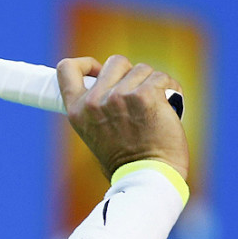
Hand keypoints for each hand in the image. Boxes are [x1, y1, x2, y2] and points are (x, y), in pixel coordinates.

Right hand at [57, 55, 188, 179]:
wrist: (147, 176)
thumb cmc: (126, 161)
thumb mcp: (96, 133)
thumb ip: (98, 107)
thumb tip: (112, 83)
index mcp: (76, 111)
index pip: (66, 69)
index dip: (86, 64)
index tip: (99, 71)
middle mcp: (94, 102)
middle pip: (115, 62)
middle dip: (130, 74)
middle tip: (138, 98)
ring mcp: (118, 97)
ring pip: (142, 69)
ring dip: (152, 83)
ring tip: (155, 106)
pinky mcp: (144, 96)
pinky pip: (162, 78)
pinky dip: (170, 89)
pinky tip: (169, 105)